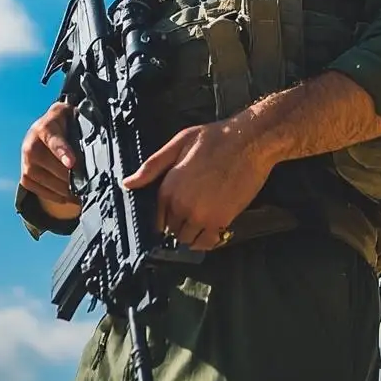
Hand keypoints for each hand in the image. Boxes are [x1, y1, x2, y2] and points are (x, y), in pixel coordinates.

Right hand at [20, 101, 79, 221]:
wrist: (43, 126)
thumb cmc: (62, 121)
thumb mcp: (72, 115)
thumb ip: (83, 122)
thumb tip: (100, 135)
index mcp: (46, 127)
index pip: (54, 141)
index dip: (63, 153)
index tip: (72, 163)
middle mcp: (31, 145)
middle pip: (51, 165)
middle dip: (69, 176)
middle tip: (87, 183)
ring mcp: (26, 162)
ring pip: (44, 180)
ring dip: (62, 189)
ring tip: (79, 194)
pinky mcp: (24, 175)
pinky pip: (37, 189)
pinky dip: (52, 195)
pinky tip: (66, 197)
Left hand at [122, 118, 275, 251]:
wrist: (252, 140)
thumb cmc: (217, 138)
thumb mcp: (180, 142)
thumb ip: (153, 165)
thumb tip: (128, 183)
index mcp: (168, 189)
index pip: (158, 218)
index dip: (168, 217)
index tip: (178, 213)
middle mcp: (181, 206)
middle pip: (173, 230)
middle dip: (181, 224)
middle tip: (195, 212)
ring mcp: (201, 215)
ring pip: (188, 239)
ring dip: (194, 233)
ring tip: (204, 221)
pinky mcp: (221, 220)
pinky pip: (207, 242)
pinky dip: (207, 241)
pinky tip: (212, 232)